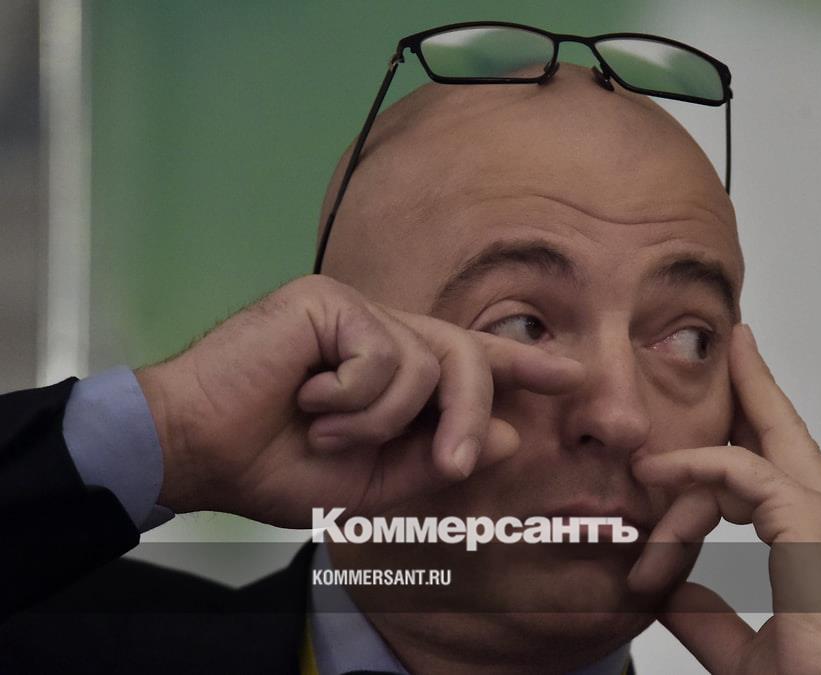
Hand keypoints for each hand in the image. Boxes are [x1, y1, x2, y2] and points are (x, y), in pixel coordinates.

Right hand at [136, 275, 582, 527]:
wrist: (199, 450)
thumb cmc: (276, 465)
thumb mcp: (371, 485)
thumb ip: (438, 464)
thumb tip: (511, 437)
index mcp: (397, 376)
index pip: (471, 361)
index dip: (523, 366)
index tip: (572, 377)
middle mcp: (385, 335)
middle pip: (466, 359)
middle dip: (469, 416)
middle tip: (454, 462)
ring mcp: (359, 312)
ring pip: (427, 363)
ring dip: (381, 420)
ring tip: (325, 430)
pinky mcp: (331, 300)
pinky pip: (384, 355)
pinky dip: (353, 398)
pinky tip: (309, 398)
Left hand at [628, 324, 820, 674]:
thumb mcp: (744, 651)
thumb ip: (710, 618)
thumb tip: (672, 594)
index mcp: (820, 546)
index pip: (783, 472)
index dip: (753, 437)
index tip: (723, 419)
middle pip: (786, 435)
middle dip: (756, 387)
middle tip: (738, 344)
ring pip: (754, 452)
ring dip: (694, 457)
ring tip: (645, 464)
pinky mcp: (810, 525)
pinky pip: (741, 474)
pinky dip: (697, 469)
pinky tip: (658, 476)